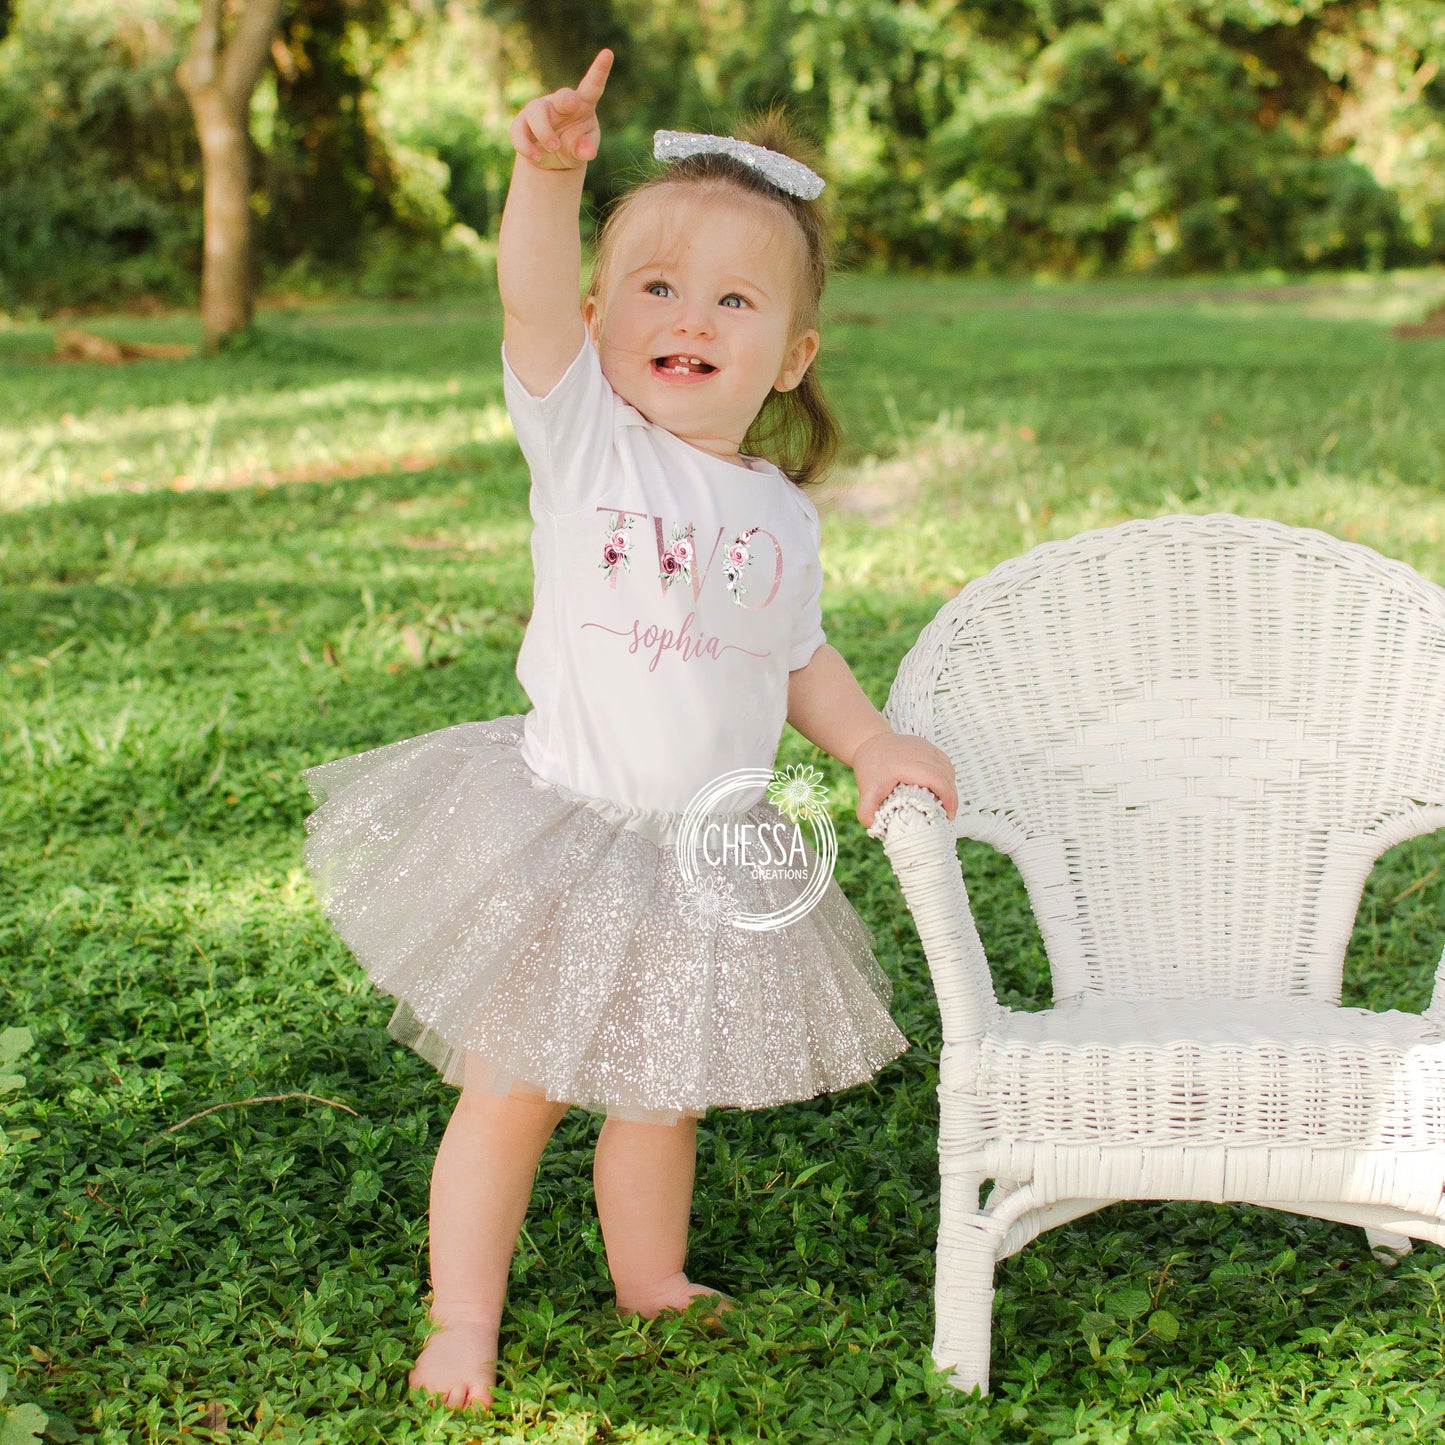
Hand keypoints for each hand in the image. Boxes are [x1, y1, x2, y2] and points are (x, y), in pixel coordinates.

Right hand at [509, 48, 612, 171]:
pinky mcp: (522, 124)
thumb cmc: (574, 146)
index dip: (599, 71)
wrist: (552, 159)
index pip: (592, 87)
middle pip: (561, 96)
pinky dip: (526, 146)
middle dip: (566, 99)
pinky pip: (519, 131)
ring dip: (544, 132)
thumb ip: (586, 149)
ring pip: (536, 112)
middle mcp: (560, 103)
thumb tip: (588, 152)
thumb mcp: (583, 150)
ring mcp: (539, 111)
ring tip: (554, 147)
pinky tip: (537, 157)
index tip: (608, 53)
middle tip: (573, 104)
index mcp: (582, 104)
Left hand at [851, 730, 957, 828]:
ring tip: (944, 803)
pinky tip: (941, 789)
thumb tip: (879, 829)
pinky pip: (945, 763)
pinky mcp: (929, 747)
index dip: (946, 796)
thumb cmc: (870, 766)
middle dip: (951, 797)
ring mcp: (925, 747)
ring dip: (950, 787)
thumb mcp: (866, 792)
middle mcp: (918, 752)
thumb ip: (868, 813)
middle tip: (947, 815)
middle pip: (945, 774)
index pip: (934, 778)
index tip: (948, 813)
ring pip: (948, 768)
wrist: (870, 743)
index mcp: (905, 764)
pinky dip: (947, 778)